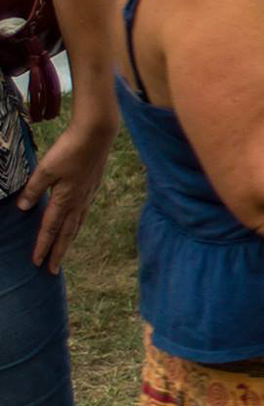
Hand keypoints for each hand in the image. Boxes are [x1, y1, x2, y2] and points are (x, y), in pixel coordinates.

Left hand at [15, 116, 113, 272]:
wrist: (97, 135)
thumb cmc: (70, 150)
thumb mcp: (45, 168)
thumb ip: (33, 189)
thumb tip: (23, 208)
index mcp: (65, 199)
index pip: (51, 229)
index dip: (43, 246)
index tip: (36, 263)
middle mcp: (78, 202)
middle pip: (67, 233)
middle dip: (58, 252)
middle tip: (52, 270)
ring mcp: (87, 196)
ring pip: (77, 225)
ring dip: (68, 241)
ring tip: (62, 253)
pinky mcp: (92, 188)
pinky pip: (83, 214)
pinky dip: (77, 225)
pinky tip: (76, 224)